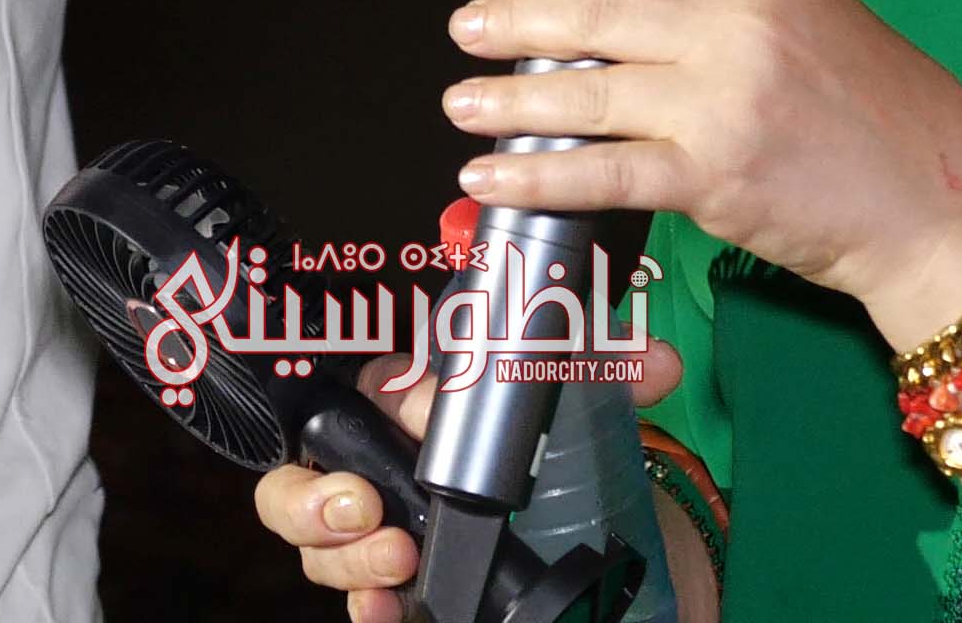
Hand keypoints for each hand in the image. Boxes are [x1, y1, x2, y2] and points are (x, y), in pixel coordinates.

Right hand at [250, 345, 683, 622]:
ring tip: (393, 559)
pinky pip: (358, 603)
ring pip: (317, 546)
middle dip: (314, 496)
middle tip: (360, 507)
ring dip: (343, 556)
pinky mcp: (398, 591)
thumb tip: (658, 362)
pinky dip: (365, 607)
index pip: (369, 389)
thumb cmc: (565, 459)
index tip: (417, 409)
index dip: (387, 400)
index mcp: (413, 408)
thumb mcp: (585, 406)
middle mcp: (383, 472)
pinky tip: (387, 608)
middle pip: (303, 477)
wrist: (601, 544)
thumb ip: (615, 371)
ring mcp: (381, 535)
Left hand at [440, 0, 961, 343]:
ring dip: (506, 97)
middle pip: (593, 3)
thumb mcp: (818, 12)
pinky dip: (532, 174)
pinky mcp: (714, 175)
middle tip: (468, 28)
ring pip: (582, 87)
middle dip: (513, 18)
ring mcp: (723, 96)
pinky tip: (490, 177)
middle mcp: (738, 18)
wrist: (944, 208)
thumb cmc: (887, 116)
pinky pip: (599, 170)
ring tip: (462, 104)